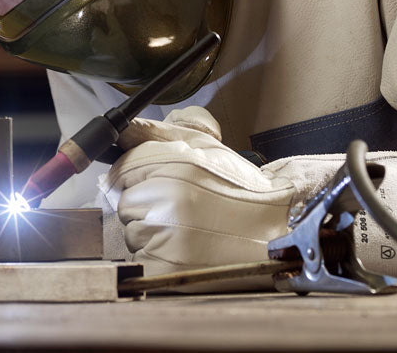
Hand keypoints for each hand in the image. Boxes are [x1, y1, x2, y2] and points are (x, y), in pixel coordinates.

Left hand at [101, 106, 294, 290]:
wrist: (273, 231)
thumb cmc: (238, 190)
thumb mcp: (203, 148)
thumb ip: (157, 133)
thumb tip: (123, 131)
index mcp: (177, 165)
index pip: (123, 168)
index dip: (140, 176)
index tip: (160, 184)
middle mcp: (169, 198)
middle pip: (125, 201)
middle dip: (145, 205)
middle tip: (180, 208)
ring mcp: (165, 235)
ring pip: (130, 230)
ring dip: (150, 231)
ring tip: (185, 228)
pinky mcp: (164, 264)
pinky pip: (138, 256)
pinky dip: (154, 254)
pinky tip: (181, 247)